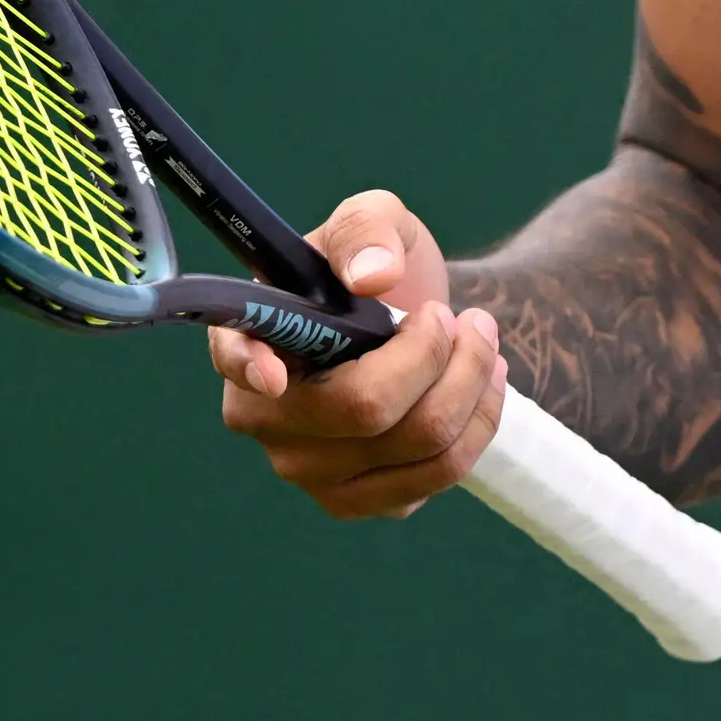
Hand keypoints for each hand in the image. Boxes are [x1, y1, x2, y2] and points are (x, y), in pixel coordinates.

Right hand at [209, 188, 509, 519]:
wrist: (421, 317)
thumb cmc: (380, 267)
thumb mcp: (375, 220)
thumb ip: (368, 229)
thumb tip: (373, 275)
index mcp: (248, 342)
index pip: (237, 361)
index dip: (251, 369)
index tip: (276, 372)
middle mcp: (265, 418)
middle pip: (365, 408)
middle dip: (438, 355)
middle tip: (464, 318)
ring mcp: (308, 471)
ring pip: (415, 444)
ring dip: (472, 384)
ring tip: (484, 341)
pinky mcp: (358, 500)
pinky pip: (436, 476)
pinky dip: (477, 423)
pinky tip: (482, 385)